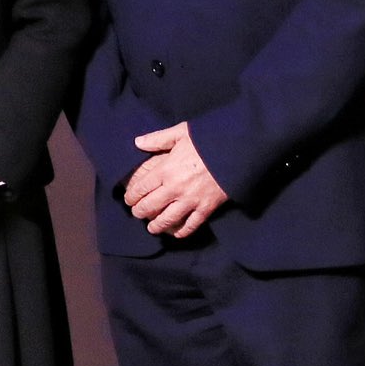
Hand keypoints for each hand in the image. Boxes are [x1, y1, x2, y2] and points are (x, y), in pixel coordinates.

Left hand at [123, 121, 226, 237]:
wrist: (235, 150)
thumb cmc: (206, 140)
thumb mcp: (180, 133)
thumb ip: (157, 139)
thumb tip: (137, 142)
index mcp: (166, 170)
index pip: (142, 188)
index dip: (132, 196)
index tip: (128, 199)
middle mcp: (175, 188)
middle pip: (150, 206)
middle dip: (140, 212)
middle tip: (137, 213)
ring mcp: (191, 200)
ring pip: (167, 219)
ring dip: (156, 226)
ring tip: (152, 228)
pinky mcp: (206, 208)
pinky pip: (191, 225)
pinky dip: (181, 231)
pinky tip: (176, 232)